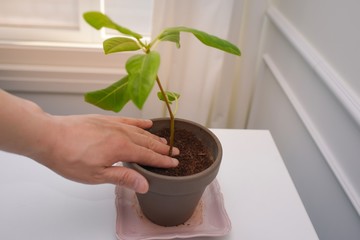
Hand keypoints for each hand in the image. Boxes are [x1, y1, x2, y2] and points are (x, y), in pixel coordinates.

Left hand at [36, 115, 178, 192]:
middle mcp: (122, 133)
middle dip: (162, 148)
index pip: (148, 156)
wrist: (49, 136)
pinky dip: (139, 122)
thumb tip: (145, 184)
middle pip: (147, 142)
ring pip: (140, 131)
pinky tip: (146, 123)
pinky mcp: (105, 120)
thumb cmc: (69, 158)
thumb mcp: (96, 175)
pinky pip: (128, 120)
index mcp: (121, 148)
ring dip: (153, 137)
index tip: (174, 163)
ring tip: (164, 141)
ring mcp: (114, 124)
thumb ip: (123, 177)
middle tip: (175, 152)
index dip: (162, 161)